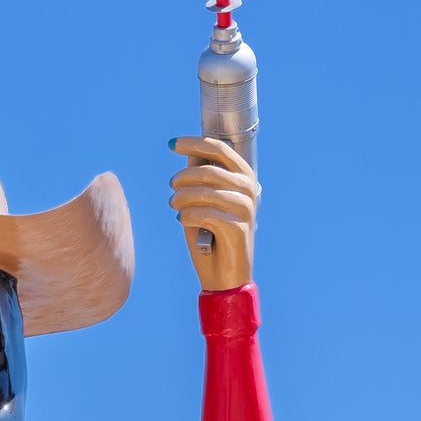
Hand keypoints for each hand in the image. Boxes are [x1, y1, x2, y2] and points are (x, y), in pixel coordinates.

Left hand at [168, 136, 258, 291]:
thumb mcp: (202, 202)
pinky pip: (205, 213)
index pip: (219, 149)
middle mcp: (249, 189)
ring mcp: (245, 208)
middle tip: (171, 188)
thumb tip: (189, 152)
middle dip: (183, 177)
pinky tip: (182, 220)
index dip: (193, 143)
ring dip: (182, 198)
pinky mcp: (238, 227)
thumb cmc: (211, 237)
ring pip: (205, 191)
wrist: (224, 277)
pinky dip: (188, 216)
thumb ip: (200, 178)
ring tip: (174, 206)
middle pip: (208, 170)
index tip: (171, 144)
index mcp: (243, 177)